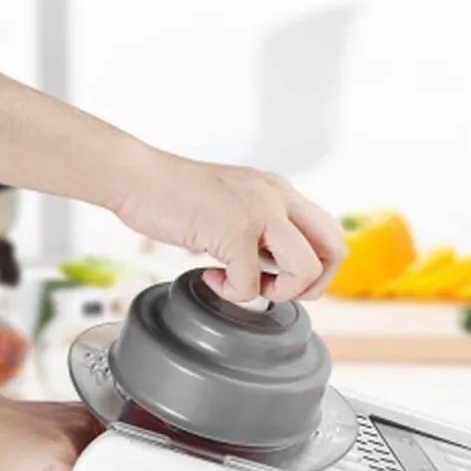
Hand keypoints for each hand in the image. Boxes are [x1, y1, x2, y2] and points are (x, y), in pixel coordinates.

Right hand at [115, 151, 346, 302]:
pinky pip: (251, 284)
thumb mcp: (234, 205)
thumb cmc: (175, 196)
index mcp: (281, 192)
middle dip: (310, 285)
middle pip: (336, 251)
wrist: (135, 177)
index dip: (316, 269)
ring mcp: (260, 211)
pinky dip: (230, 292)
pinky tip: (208, 275)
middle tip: (273, 288)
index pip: (332, 234)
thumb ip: (262, 229)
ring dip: (278, 292)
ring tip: (242, 282)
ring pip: (306, 270)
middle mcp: (278, 197)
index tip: (279, 276)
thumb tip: (278, 272)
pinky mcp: (234, 229)